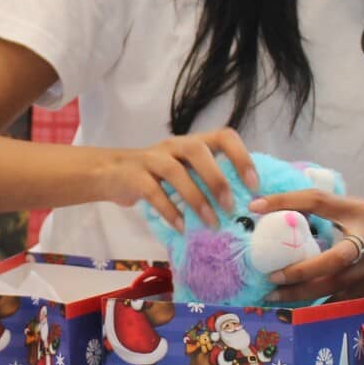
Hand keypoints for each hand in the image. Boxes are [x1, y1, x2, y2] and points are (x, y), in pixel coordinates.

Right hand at [96, 129, 258, 232]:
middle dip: (217, 180)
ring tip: (211, 223)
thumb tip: (243, 205)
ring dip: (197, 199)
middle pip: (198, 151)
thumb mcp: (184, 170)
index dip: (242, 157)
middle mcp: (173, 145)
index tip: (253, 185)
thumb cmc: (156, 175)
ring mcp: (152, 159)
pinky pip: (153, 193)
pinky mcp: (134, 177)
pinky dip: (170, 211)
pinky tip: (182, 227)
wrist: (110, 173)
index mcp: (191, 142)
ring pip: (176, 172)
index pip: (224, 136)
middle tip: (231, 208)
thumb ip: (206, 179)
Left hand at [250, 190, 363, 301]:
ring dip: (301, 294)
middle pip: (331, 261)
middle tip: (271, 275)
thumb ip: (326, 208)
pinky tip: (295, 309)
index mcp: (359, 212)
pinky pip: (341, 300)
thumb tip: (280, 207)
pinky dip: (318, 305)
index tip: (255, 206)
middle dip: (299, 271)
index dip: (286, 201)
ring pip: (333, 287)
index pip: (317, 201)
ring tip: (272, 296)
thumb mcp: (358, 207)